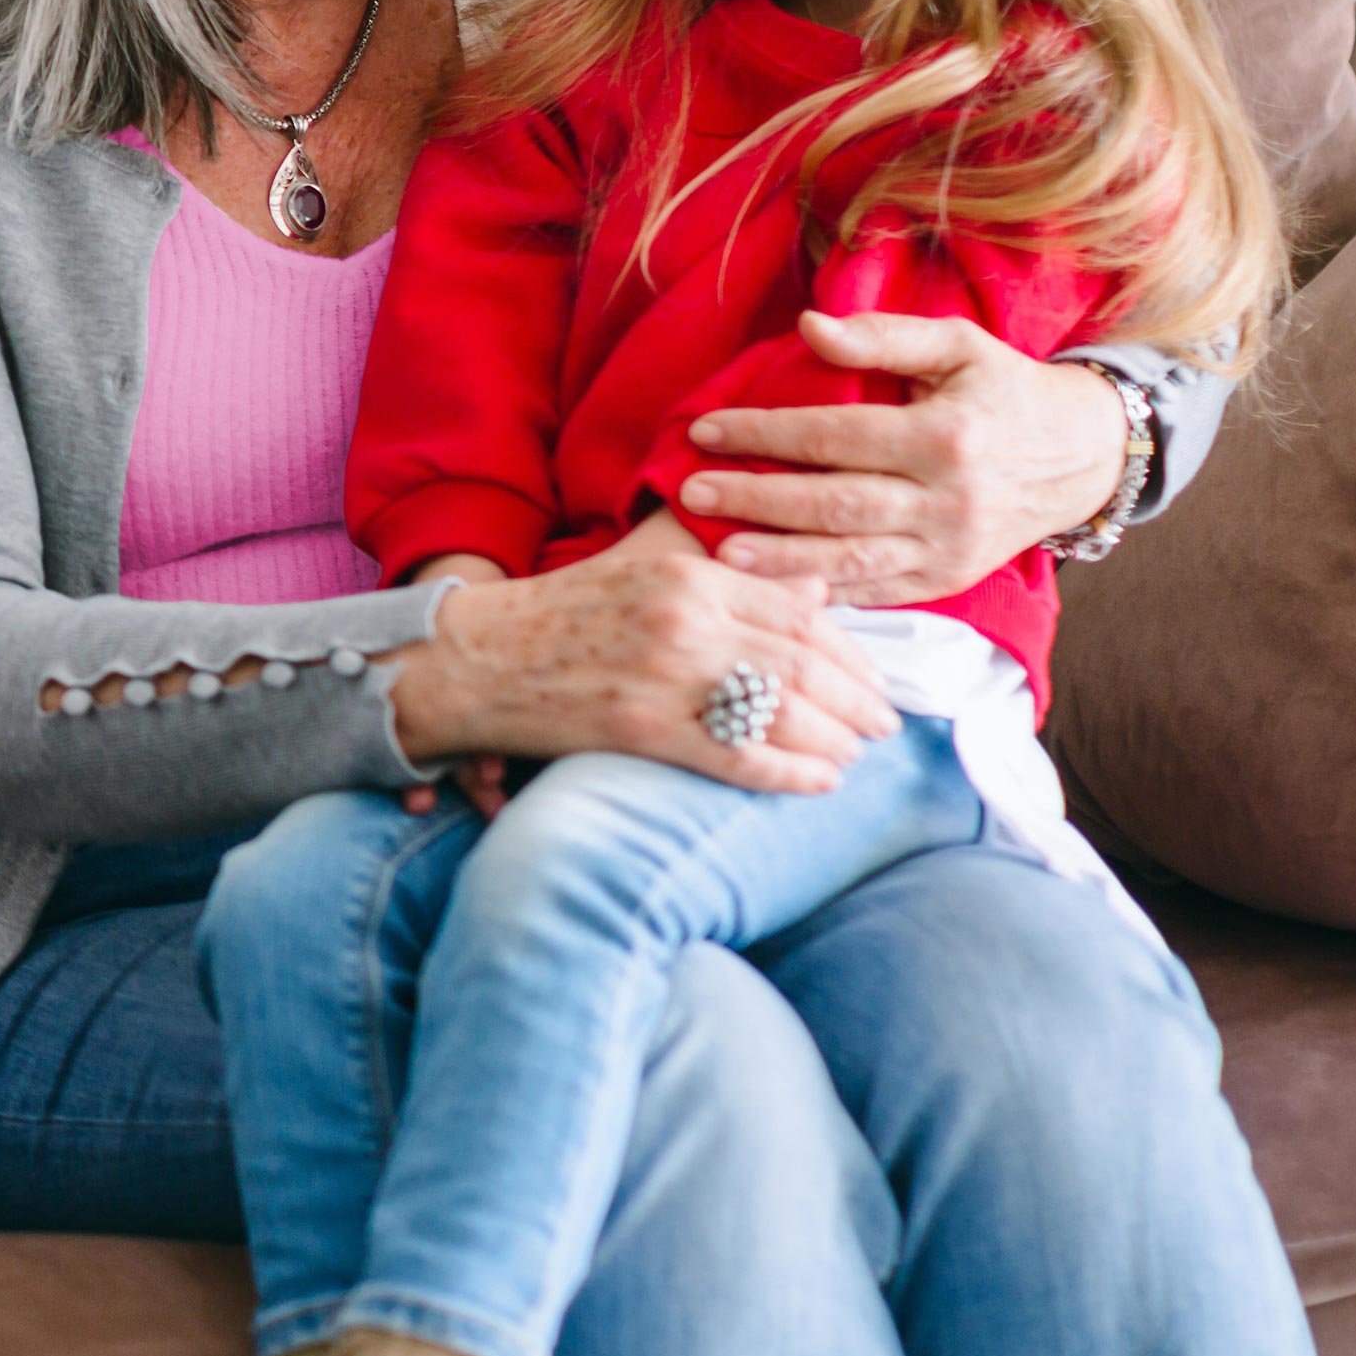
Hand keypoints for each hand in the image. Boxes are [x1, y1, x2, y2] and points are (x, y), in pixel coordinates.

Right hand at [384, 522, 895, 795]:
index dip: (849, 648)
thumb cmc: (554, 615)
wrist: (471, 660)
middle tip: (884, 724)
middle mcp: (684, 620)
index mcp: (686, 575)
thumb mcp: (640, 572)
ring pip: (783, 710)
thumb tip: (815, 590)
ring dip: (833, 739)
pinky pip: (740, 758)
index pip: (799, 610)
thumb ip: (728, 577)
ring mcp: (666, 677)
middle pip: (804, 662)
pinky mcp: (644, 730)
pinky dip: (790, 774)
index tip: (870, 675)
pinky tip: (818, 783)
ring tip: (855, 756)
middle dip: (857, 699)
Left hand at [672, 312, 1125, 606]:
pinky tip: (773, 588)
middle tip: (691, 494)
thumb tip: (808, 327)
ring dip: (780, 559)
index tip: (703, 430)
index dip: (764, 433)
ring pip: (851, 559)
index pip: (834, 436)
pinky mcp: (948, 579)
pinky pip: (877, 592)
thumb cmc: (1006, 391)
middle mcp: (946, 499)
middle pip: (835, 503)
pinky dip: (824, 592)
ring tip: (719, 554)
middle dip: (757, 500)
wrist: (1083, 456)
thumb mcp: (958, 345)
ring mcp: (948, 548)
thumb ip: (883, 336)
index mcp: (943, 436)